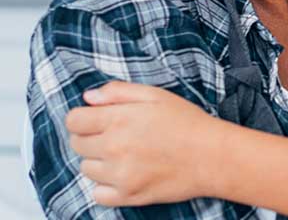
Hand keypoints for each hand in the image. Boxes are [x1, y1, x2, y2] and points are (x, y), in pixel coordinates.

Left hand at [66, 81, 221, 206]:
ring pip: (86, 169)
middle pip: (77, 145)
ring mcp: (119, 174)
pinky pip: (97, 194)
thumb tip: (89, 97)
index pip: (73, 121)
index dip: (83, 118)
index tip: (95, 120)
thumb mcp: (156, 95)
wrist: (214, 157)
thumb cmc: (188, 123)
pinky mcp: (128, 196)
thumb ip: (119, 91)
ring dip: (100, 162)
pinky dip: (106, 187)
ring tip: (126, 155)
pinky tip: (125, 175)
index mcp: (119, 119)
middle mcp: (114, 147)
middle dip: (91, 138)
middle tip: (116, 136)